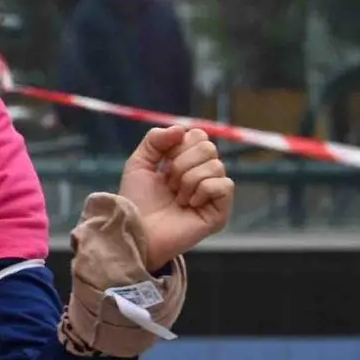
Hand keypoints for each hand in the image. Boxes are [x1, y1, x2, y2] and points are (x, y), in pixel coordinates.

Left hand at [118, 125, 232, 261]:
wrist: (135, 230)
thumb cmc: (136, 201)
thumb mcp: (139, 163)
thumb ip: (155, 139)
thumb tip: (181, 129)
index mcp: (188, 162)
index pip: (198, 135)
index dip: (178, 146)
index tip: (163, 165)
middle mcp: (203, 175)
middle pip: (208, 147)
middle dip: (181, 164)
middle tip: (169, 185)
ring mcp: (213, 194)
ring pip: (216, 165)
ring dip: (188, 181)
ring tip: (176, 198)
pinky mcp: (220, 212)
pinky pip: (224, 185)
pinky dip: (202, 191)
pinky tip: (189, 206)